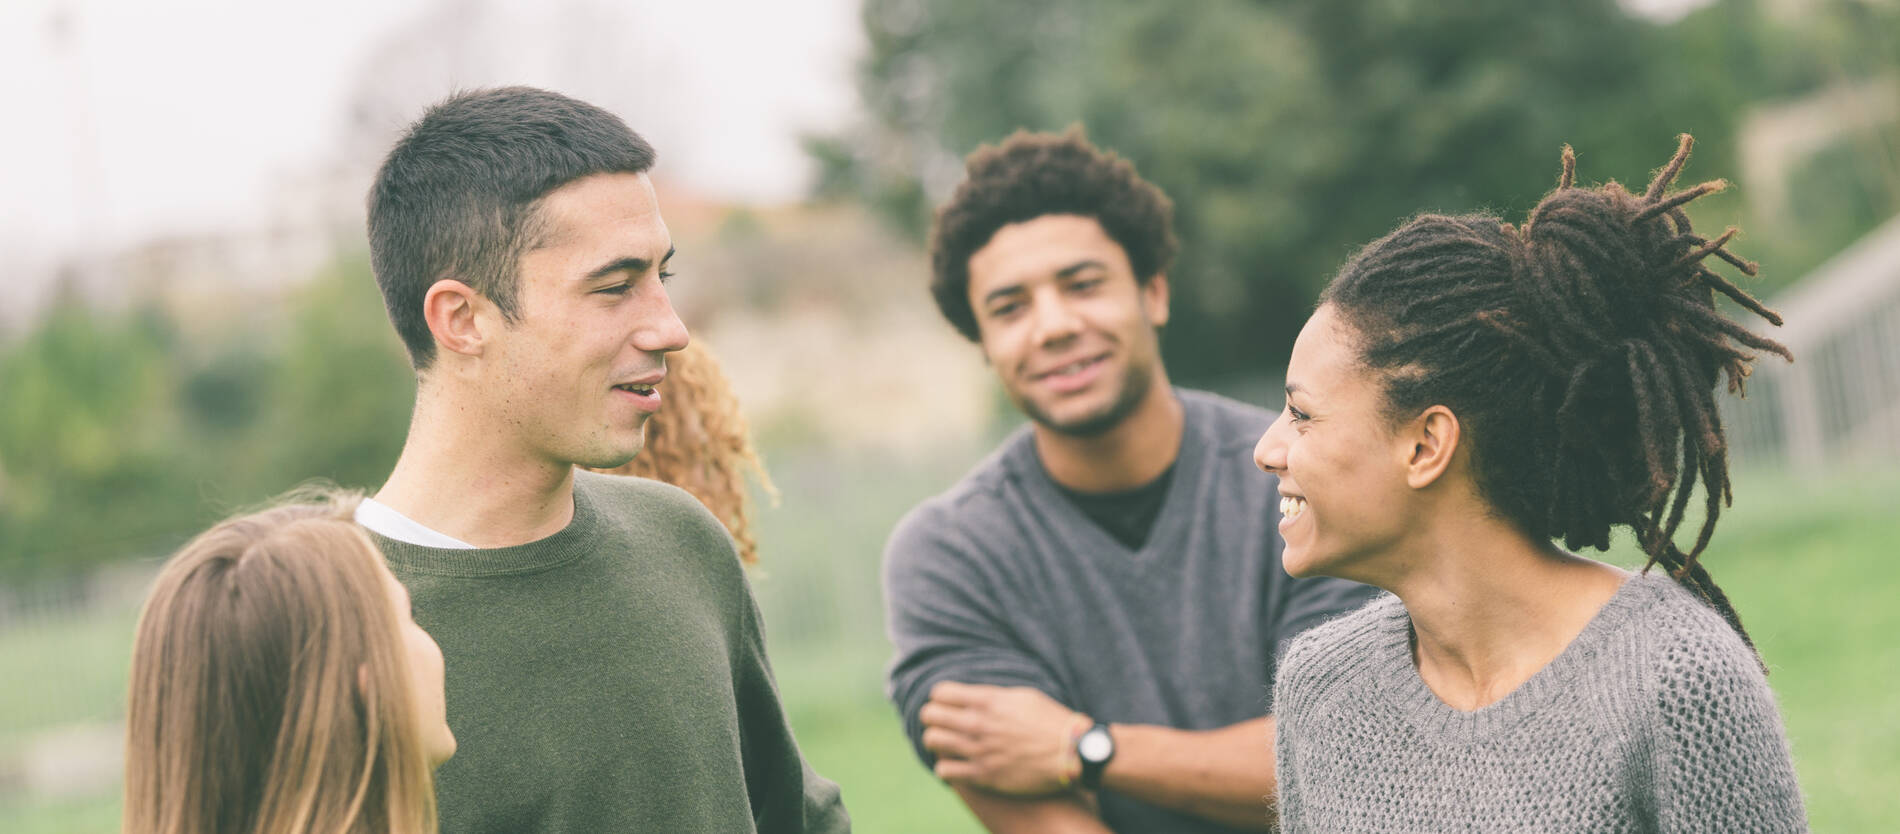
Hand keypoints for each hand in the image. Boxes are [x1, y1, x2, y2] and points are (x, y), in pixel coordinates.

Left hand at [920, 681, 1091, 795]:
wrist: (1071, 753)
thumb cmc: (1050, 721)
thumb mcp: (1023, 696)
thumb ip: (994, 695)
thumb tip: (974, 696)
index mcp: (988, 700)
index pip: (940, 693)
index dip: (940, 698)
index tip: (948, 704)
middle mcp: (978, 724)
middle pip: (929, 715)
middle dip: (933, 717)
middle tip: (944, 724)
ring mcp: (978, 750)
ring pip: (932, 741)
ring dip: (937, 741)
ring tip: (947, 744)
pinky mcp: (983, 775)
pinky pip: (945, 770)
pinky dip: (946, 767)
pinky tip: (956, 765)